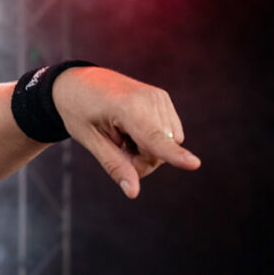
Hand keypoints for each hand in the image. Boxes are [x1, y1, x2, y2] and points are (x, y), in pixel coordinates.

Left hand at [53, 66, 200, 197]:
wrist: (78, 81)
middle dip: (140, 159)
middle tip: (115, 147)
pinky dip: (152, 139)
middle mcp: (150, 98)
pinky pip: (168, 134)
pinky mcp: (163, 99)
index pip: (154, 138)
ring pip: (168, 144)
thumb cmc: (79, 111)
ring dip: (147, 150)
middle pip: (161, 151)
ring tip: (122, 134)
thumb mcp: (90, 141)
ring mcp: (160, 97)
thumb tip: (133, 193)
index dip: (174, 156)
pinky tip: (132, 128)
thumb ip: (115, 166)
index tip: (195, 164)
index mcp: (127, 107)